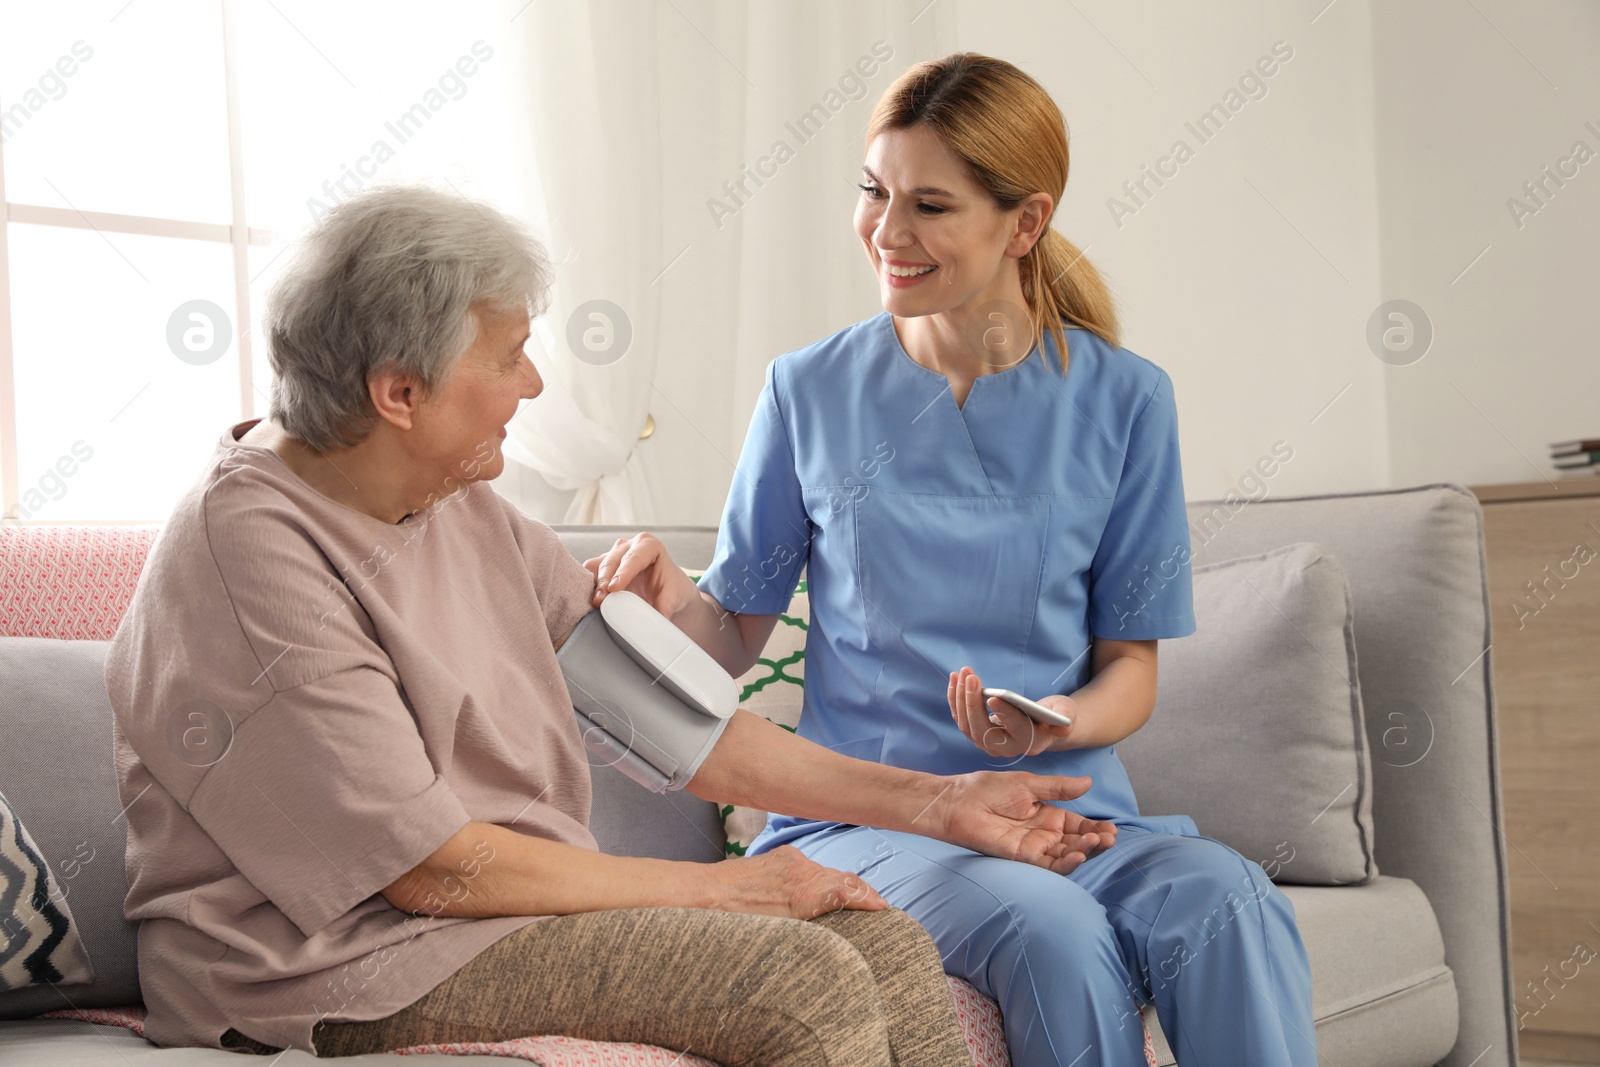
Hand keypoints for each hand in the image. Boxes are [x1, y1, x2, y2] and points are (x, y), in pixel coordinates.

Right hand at [583, 532, 700, 618]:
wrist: (667, 587)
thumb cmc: (671, 586)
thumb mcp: (674, 595)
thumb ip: (666, 607)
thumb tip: (660, 622)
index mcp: (648, 545)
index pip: (634, 557)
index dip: (623, 572)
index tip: (614, 588)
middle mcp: (628, 546)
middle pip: (611, 561)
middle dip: (604, 581)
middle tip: (600, 601)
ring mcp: (613, 554)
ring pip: (597, 565)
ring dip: (594, 584)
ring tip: (594, 602)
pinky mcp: (602, 565)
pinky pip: (590, 573)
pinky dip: (588, 585)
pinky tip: (588, 599)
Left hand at [706, 845, 887, 918]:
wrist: (707, 894)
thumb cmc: (737, 922)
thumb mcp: (779, 934)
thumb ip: (810, 927)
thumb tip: (830, 931)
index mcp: (804, 894)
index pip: (848, 889)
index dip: (869, 898)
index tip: (883, 908)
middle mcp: (802, 872)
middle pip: (843, 879)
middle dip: (862, 892)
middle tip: (877, 906)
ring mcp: (792, 860)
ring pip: (827, 872)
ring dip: (841, 886)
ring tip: (854, 901)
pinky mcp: (783, 856)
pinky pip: (811, 867)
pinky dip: (821, 879)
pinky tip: (821, 891)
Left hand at [930, 771, 1117, 874]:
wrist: (959, 802)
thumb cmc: (988, 790)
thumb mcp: (1029, 784)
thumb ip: (1059, 787)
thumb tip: (1088, 782)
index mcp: (1047, 815)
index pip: (1078, 825)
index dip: (1095, 828)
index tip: (1112, 828)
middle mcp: (1044, 834)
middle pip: (1077, 842)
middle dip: (1096, 842)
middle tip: (1109, 838)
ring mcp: (1034, 847)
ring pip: (1066, 855)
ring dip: (1085, 851)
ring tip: (1098, 842)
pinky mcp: (1022, 857)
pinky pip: (1048, 865)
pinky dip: (1065, 862)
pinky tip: (1079, 855)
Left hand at [949, 666, 1076, 758]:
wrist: (1041, 724)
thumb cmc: (1054, 714)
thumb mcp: (1064, 712)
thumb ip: (1064, 718)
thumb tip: (1063, 726)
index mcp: (1030, 742)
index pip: (1015, 730)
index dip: (1005, 715)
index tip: (993, 698)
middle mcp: (1006, 748)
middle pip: (983, 730)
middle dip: (974, 702)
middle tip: (972, 677)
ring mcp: (988, 743)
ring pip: (967, 725)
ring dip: (961, 697)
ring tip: (963, 672)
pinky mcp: (977, 733)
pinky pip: (961, 718)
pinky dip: (955, 698)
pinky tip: (955, 678)